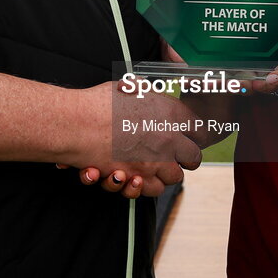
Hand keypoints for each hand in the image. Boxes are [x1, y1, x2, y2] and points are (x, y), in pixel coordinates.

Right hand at [57, 80, 202, 196]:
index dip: (195, 133)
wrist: (76, 124)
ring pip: (174, 178)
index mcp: (170, 113)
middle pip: (193, 158)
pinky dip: (143, 185)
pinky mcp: (136, 179)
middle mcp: (168, 140)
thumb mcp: (131, 87)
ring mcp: (154, 162)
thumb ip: (147, 92)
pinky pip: (151, 190)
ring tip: (148, 164)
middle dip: (184, 157)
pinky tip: (131, 174)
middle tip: (171, 153)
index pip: (200, 129)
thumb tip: (150, 91)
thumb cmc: (99, 103)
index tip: (189, 135)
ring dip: (163, 173)